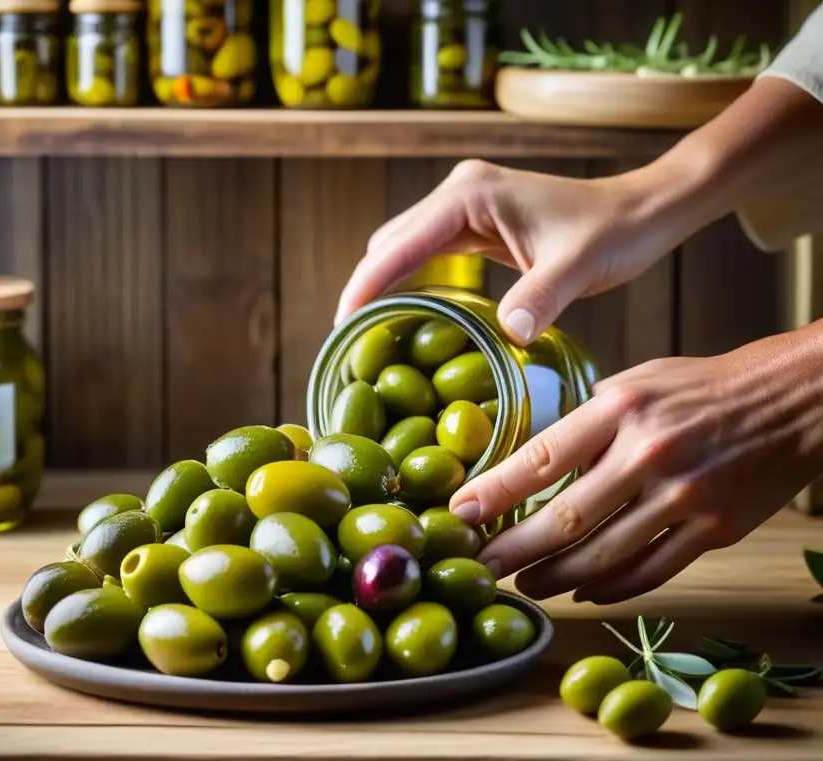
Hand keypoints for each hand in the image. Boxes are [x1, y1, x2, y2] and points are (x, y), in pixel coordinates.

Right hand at [334, 159, 686, 344]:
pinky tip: (409, 317)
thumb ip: (539, 296)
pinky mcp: (475, 226)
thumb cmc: (613, 232)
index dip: (366, 284)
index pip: (399, 243)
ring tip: (370, 334)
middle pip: (390, 243)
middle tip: (354, 342)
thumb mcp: (578, 266)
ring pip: (404, 249)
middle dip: (367, 288)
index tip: (343, 323)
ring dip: (385, 287)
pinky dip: (412, 284)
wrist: (641, 212)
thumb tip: (507, 334)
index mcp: (470, 195)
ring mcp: (465, 208)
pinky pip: (428, 256)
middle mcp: (458, 194)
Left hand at [448, 326, 822, 603]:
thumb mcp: (635, 382)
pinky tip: (582, 590)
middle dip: (513, 550)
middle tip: (479, 569)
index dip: (497, 490)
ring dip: (556, 577)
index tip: (459, 512)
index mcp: (621, 407)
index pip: (543, 456)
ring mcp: (686, 495)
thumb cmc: (703, 388)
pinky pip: (651, 571)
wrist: (796, 398)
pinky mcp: (717, 529)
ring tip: (525, 586)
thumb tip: (532, 464)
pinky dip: (611, 587)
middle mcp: (650, 452)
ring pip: (605, 555)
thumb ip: (586, 422)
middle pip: (567, 518)